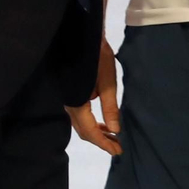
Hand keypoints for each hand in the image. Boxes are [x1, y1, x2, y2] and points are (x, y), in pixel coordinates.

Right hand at [67, 38, 121, 155]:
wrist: (84, 37)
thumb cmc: (99, 57)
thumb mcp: (109, 82)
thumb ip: (110, 108)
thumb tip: (115, 130)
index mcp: (77, 103)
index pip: (89, 131)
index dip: (104, 143)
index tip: (118, 151)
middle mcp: (70, 104)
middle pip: (83, 130)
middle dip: (101, 141)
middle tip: (117, 148)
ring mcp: (70, 99)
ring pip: (81, 124)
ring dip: (97, 132)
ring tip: (113, 137)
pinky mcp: (73, 94)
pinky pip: (81, 115)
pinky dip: (93, 122)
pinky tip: (104, 123)